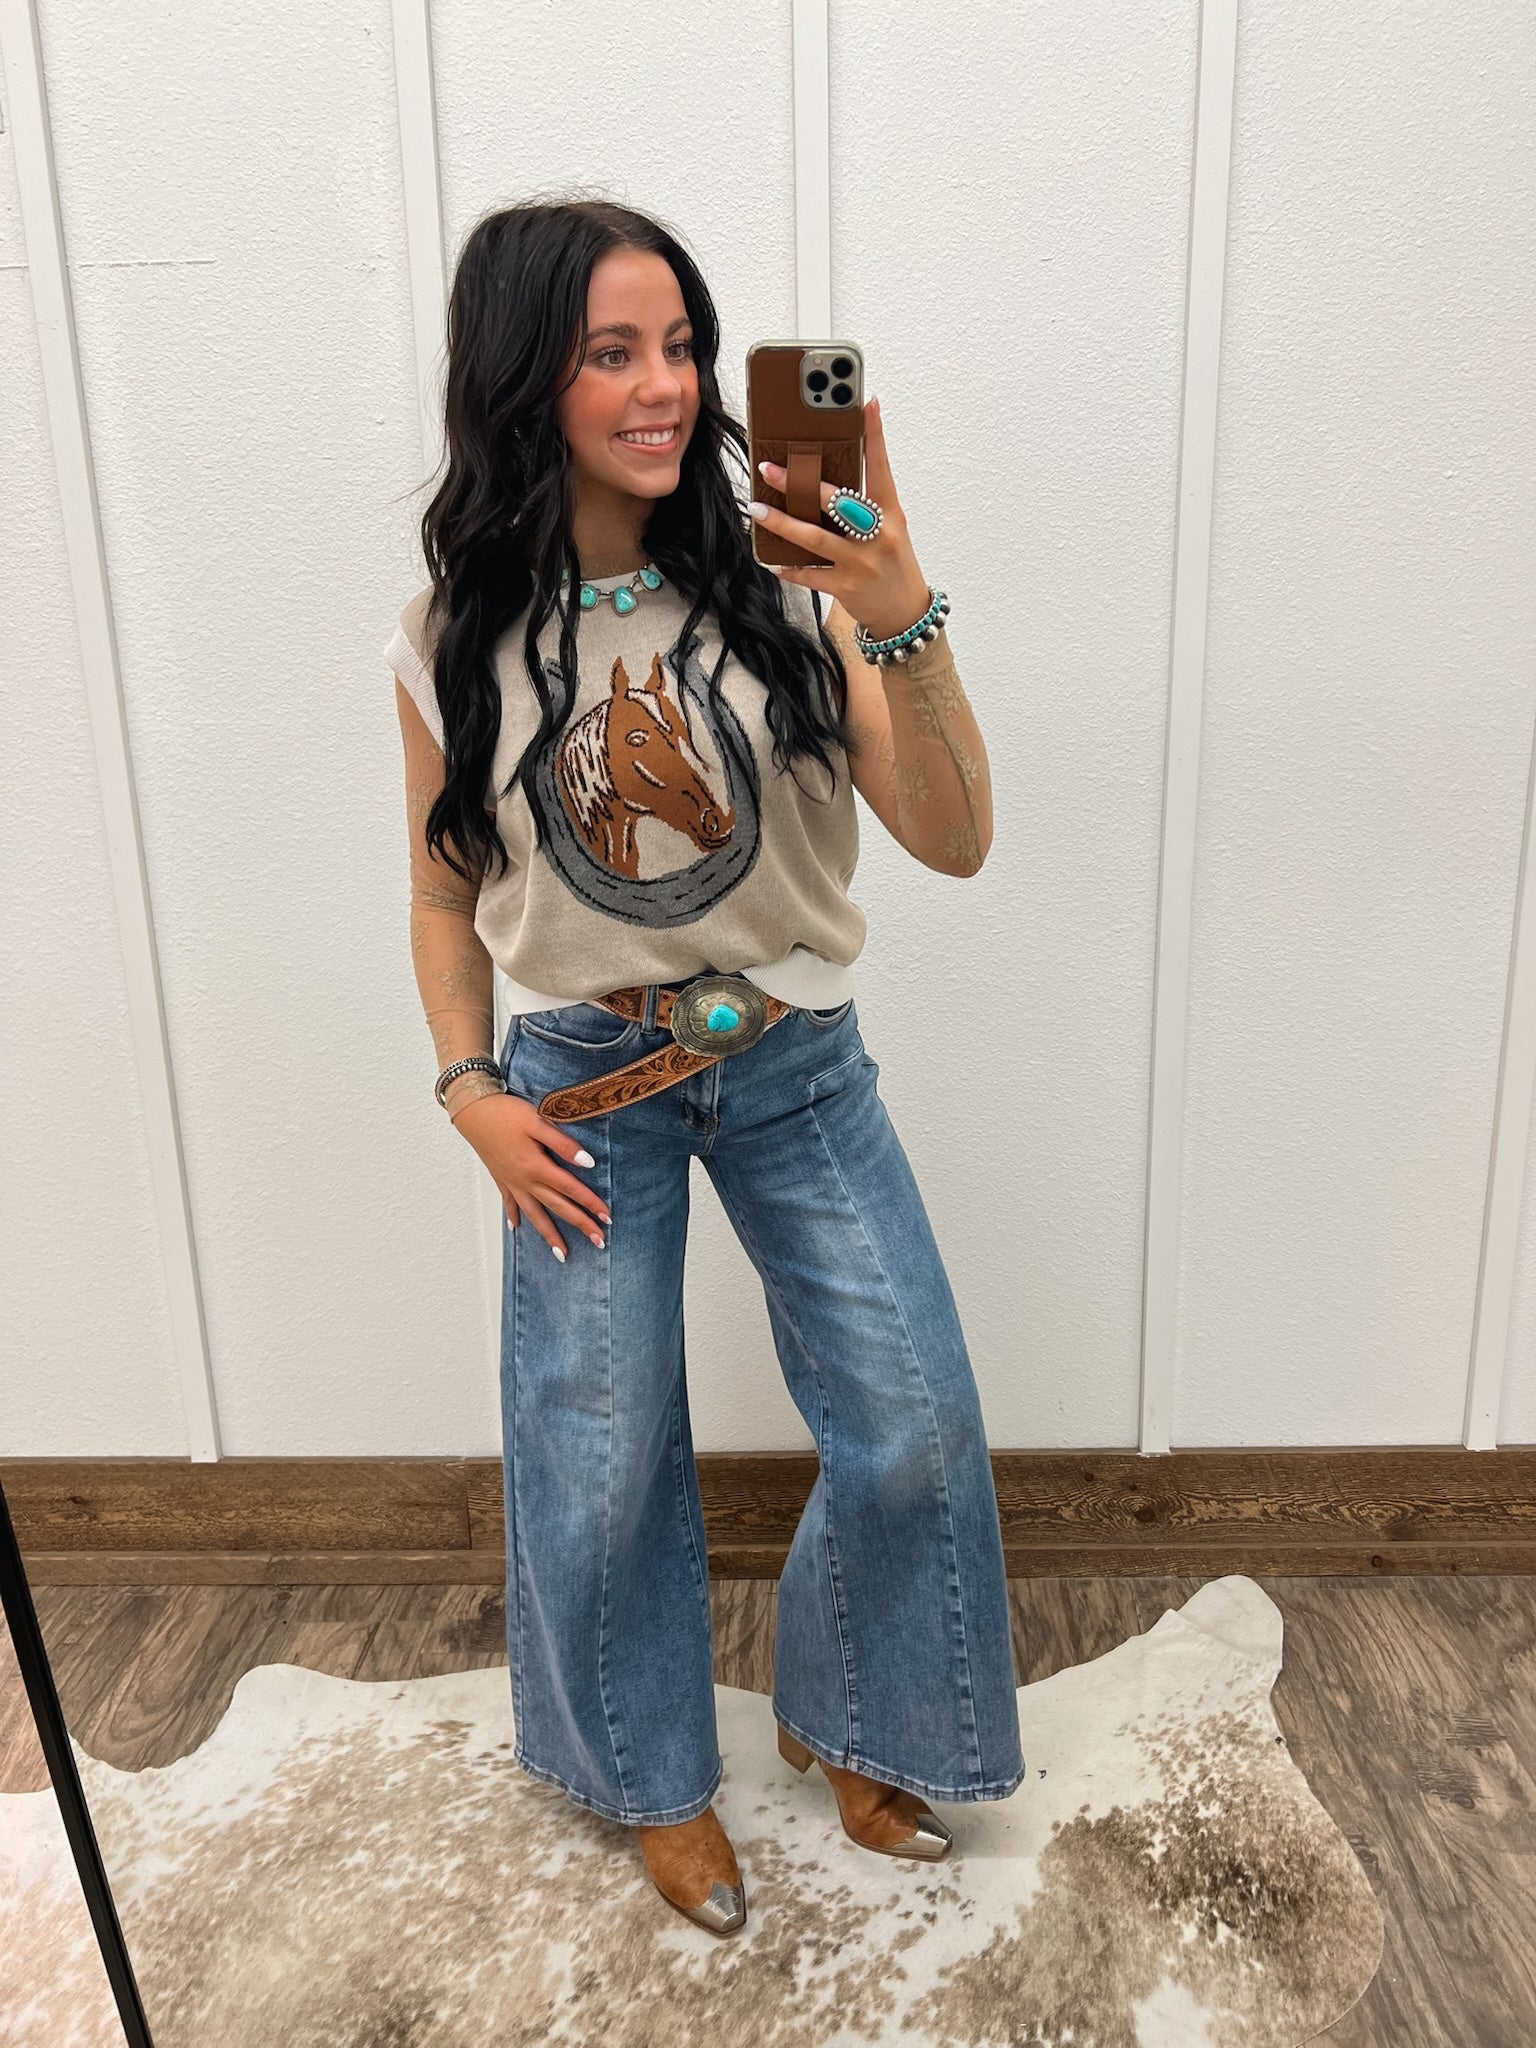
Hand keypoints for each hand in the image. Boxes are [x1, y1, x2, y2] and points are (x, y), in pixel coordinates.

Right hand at [452, 1091, 610, 1264]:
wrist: (472, 1111)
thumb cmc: (505, 1113)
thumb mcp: (538, 1122)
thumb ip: (563, 1144)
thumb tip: (588, 1162)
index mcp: (537, 1166)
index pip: (571, 1189)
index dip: (591, 1203)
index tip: (607, 1217)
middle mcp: (524, 1180)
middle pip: (557, 1207)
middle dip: (579, 1225)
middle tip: (599, 1242)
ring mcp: (511, 1182)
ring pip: (534, 1214)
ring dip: (549, 1235)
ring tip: (562, 1254)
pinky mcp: (500, 1177)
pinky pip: (509, 1203)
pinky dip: (513, 1216)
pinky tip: (516, 1228)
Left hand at [748, 396, 933, 640]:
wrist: (906, 614)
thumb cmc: (893, 564)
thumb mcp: (889, 529)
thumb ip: (864, 505)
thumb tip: (823, 481)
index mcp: (891, 514)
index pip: (881, 468)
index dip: (875, 435)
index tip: (866, 403)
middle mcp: (878, 535)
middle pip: (838, 502)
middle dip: (801, 484)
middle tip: (770, 469)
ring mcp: (861, 562)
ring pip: (816, 538)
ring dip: (783, 524)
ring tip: (758, 510)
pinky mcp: (846, 587)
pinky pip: (810, 575)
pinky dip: (790, 567)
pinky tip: (772, 559)